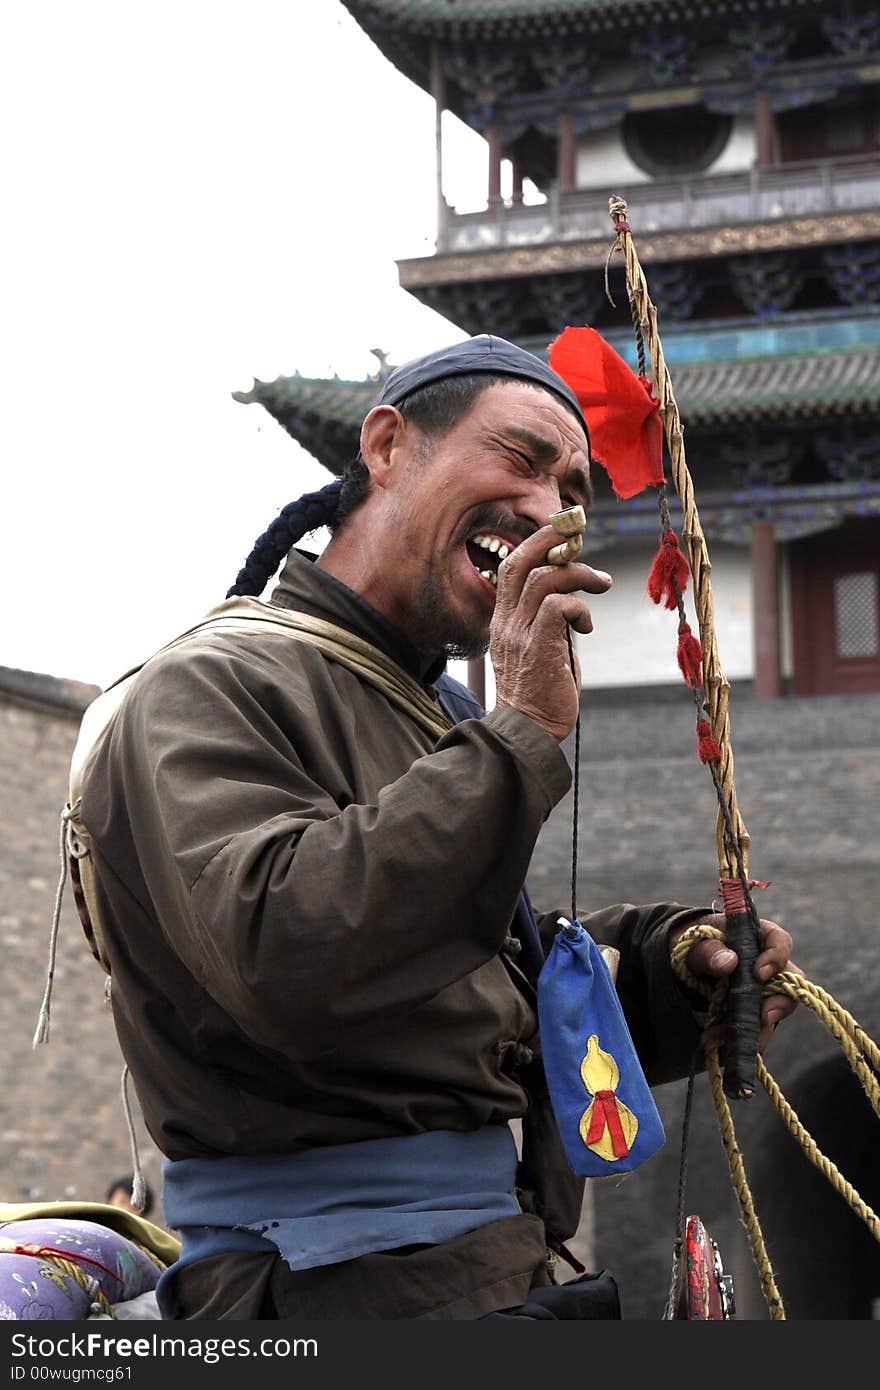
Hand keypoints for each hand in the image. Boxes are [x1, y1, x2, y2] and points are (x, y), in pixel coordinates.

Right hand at [490, 524, 611, 742]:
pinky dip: (579, 607)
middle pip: (522, 561)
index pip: (511, 566)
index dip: (537, 543)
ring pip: (545, 577)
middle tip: (580, 536)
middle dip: (553, 539)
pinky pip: (558, 606)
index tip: (565, 535)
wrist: (526, 732)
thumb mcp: (539, 649)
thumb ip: (548, 623)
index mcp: (503, 620)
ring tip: (601, 585)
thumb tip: (573, 601)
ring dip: (579, 574)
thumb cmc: (539, 694)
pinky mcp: (539, 647)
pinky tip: (587, 625)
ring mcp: (520, 634)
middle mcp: (506, 622)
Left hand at [671, 912, 802, 1051]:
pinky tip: (714, 1041)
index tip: (760, 974)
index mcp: (758, 937)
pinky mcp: (753, 1012)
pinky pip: (753, 1028)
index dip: (776, 958)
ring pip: (771, 1012)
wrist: (684, 962)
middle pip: (787, 984)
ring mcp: (762, 991)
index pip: (780, 942)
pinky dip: (735, 1037)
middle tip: (762, 1018)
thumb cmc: (695, 944)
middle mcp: (768, 965)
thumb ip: (709, 951)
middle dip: (776, 1005)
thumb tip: (729, 962)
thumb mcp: (695, 944)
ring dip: (752, 1028)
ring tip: (721, 1037)